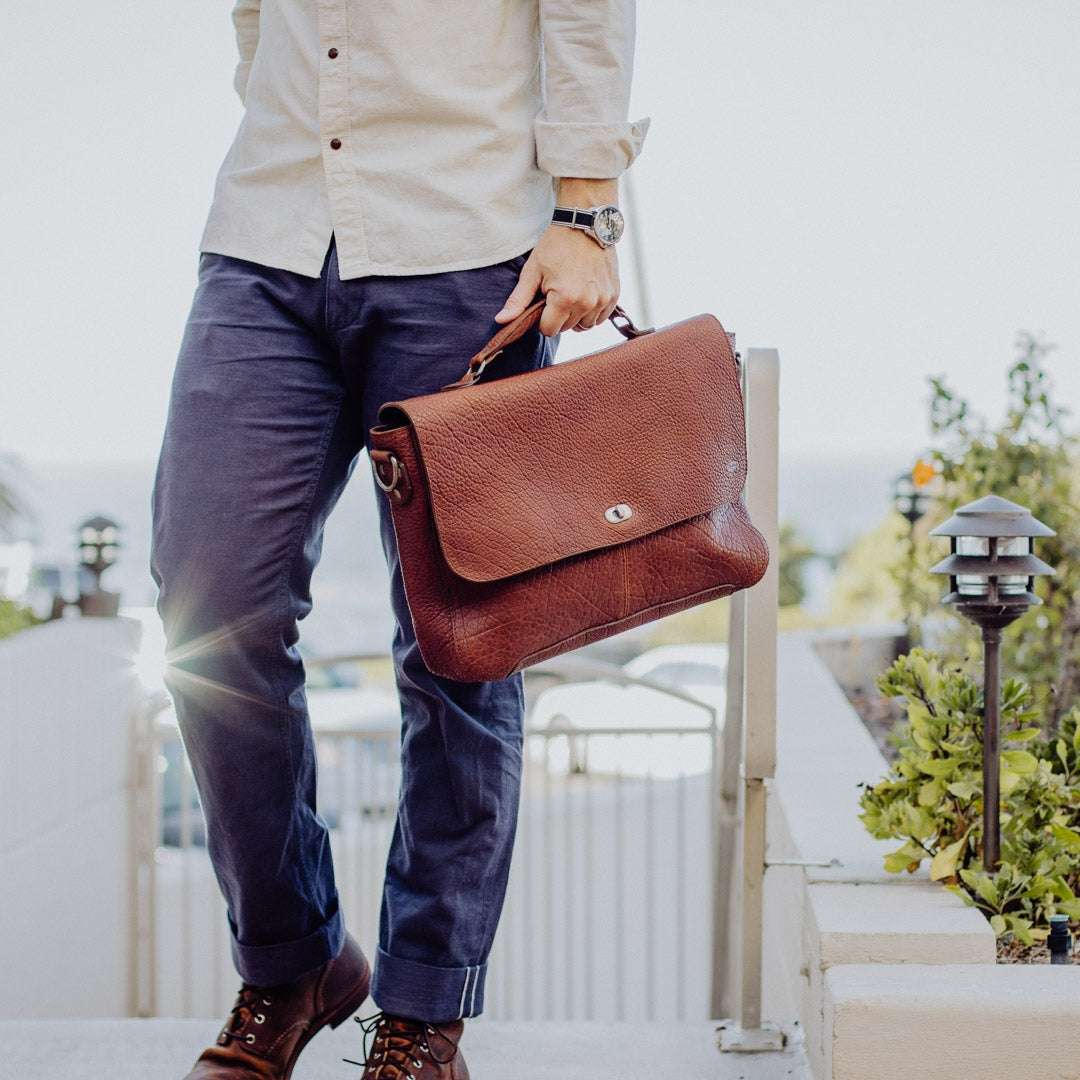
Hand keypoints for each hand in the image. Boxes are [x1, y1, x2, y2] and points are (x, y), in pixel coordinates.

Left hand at [495, 225, 619, 336]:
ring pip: (584, 326)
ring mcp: (603, 300)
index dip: (541, 320)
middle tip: (555, 293)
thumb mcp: (532, 271)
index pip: (549, 330)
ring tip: (571, 294)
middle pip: (566, 328)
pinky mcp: (614, 295)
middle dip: (558, 316)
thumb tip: (501, 321)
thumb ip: (518, 300)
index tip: (542, 303)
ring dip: (576, 316)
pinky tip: (584, 295)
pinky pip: (600, 318)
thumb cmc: (556, 245)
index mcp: (564, 299)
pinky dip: (591, 312)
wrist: (586, 223)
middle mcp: (586, 303)